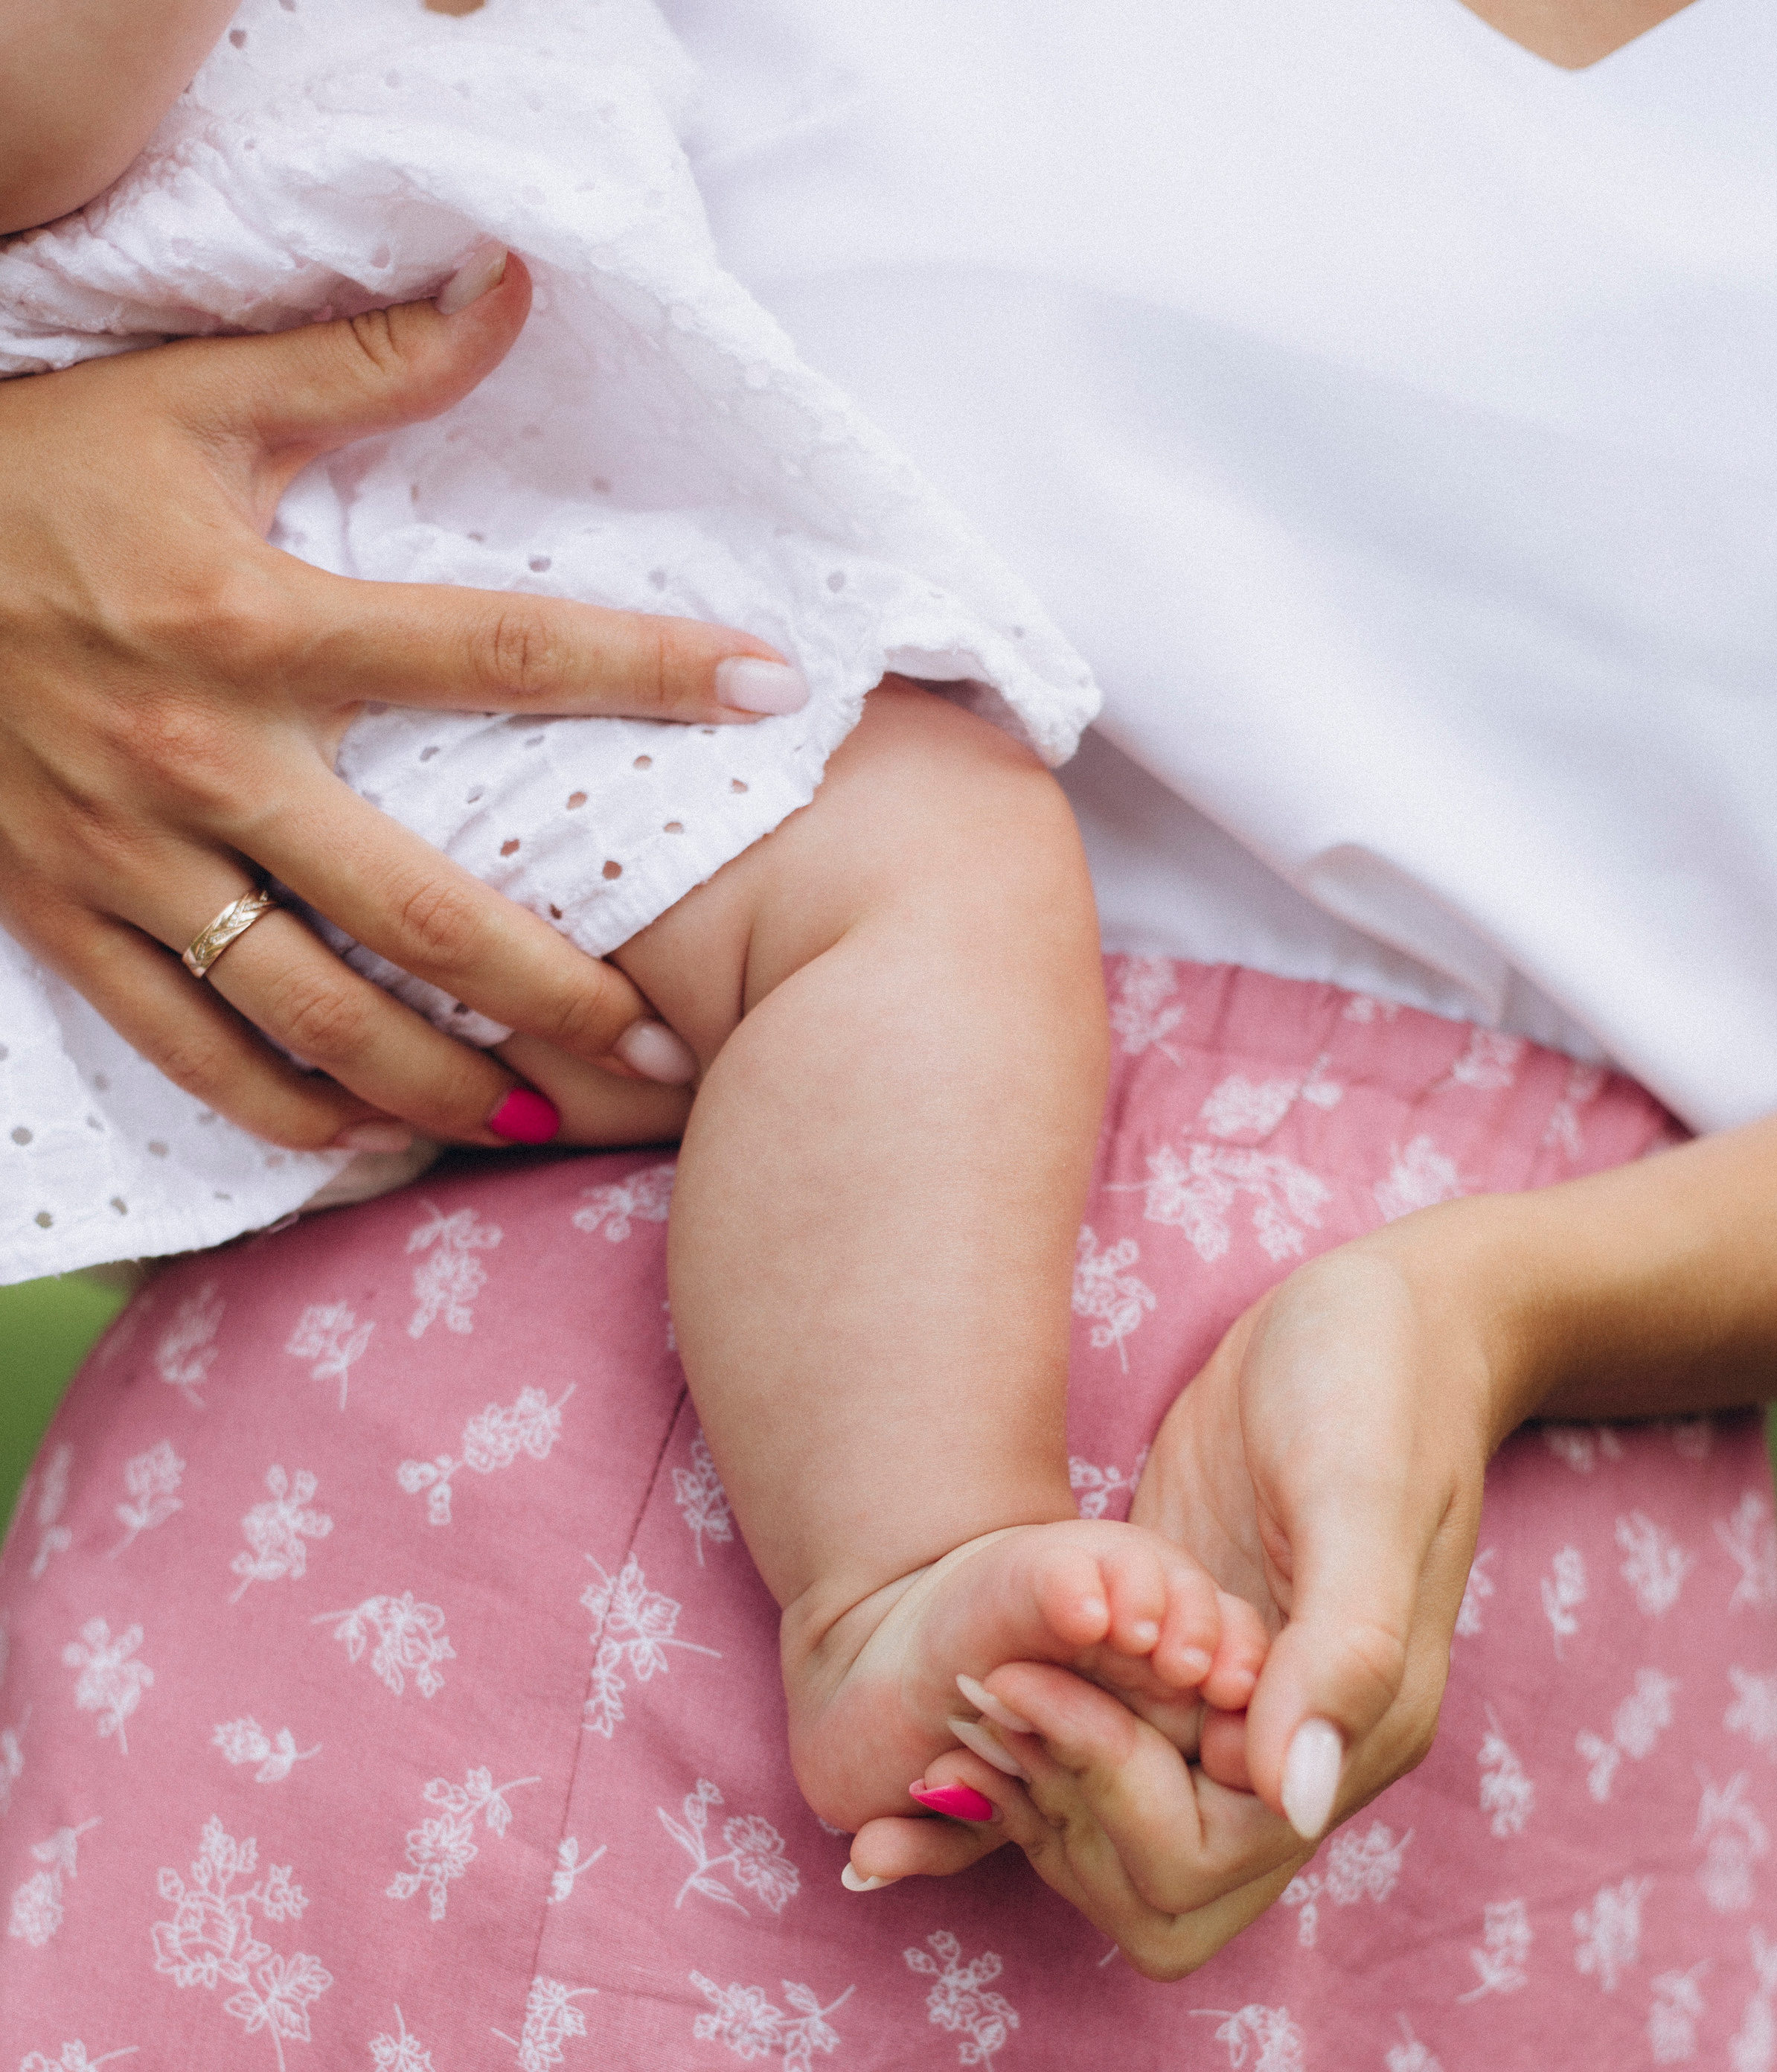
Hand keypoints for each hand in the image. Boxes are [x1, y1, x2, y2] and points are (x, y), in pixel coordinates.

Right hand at [0, 253, 803, 1152]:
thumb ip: (359, 361)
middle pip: (420, 910)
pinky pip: (188, 1049)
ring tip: (541, 1128)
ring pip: (311, 1014)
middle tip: (661, 1052)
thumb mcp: (188, 393)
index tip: (769, 689)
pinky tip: (372, 1143)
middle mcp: (203, 759)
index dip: (642, 667)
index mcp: (253, 623)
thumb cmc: (29, 469)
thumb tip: (512, 290)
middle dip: (553, 995)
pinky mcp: (61, 916)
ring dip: (437, 1087)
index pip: (492, 651)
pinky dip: (285, 1114)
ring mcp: (127, 857)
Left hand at [849, 1209, 1513, 1975]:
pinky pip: (1101, 1761)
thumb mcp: (1357, 1492)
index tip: (1029, 1682)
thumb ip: (1343, 1651)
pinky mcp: (1181, 1673)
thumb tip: (1299, 1800)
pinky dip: (1033, 1751)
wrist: (1381, 1316)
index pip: (1206, 1859)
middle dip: (1058, 1815)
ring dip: (1034, 1792)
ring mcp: (1234, 1717)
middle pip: (1155, 1888)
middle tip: (989, 1697)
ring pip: (1114, 1841)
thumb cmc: (1378, 1383)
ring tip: (971, 1689)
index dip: (1104, 1793)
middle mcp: (1292, 1753)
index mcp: (1354, 1733)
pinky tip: (973, 1690)